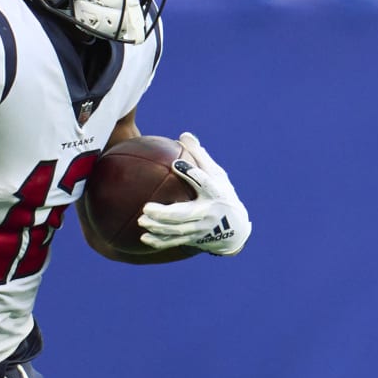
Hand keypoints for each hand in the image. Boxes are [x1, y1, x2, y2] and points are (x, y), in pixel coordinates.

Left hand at [137, 132, 250, 254]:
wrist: (236, 228)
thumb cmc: (223, 193)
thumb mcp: (217, 174)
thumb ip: (200, 156)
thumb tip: (183, 135)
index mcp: (215, 193)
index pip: (205, 183)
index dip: (191, 173)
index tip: (176, 163)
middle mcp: (209, 213)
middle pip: (185, 214)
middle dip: (166, 213)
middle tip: (146, 207)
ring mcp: (201, 229)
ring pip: (178, 231)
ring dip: (159, 227)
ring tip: (141, 220)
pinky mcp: (195, 240)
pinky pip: (175, 242)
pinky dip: (160, 242)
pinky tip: (144, 238)